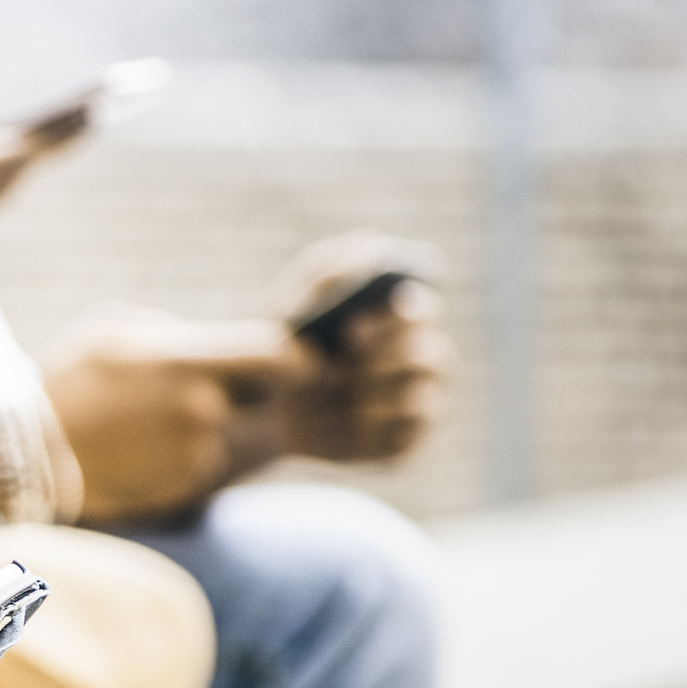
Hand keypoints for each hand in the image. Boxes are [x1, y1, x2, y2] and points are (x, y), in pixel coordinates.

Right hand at [43, 305, 313, 523]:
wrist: (27, 455)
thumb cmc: (67, 381)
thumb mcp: (114, 329)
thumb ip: (176, 333)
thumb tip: (212, 342)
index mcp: (189, 362)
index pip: (281, 355)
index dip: (291, 356)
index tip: (281, 358)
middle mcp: (204, 412)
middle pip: (265, 398)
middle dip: (250, 393)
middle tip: (208, 389)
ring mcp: (196, 455)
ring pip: (235, 432)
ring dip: (214, 427)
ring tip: (157, 422)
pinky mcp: (183, 489)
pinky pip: (207, 463)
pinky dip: (189, 455)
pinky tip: (146, 449)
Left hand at [273, 232, 451, 460]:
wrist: (255, 412)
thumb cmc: (280, 349)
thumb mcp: (289, 307)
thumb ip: (325, 274)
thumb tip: (370, 244)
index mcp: (398, 319)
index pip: (423, 308)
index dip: (400, 314)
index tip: (357, 321)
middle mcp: (417, 359)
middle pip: (431, 354)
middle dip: (385, 357)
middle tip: (344, 357)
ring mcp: (414, 403)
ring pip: (421, 396)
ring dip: (374, 393)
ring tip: (335, 391)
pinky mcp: (401, 443)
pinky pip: (407, 438)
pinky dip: (375, 428)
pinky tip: (346, 422)